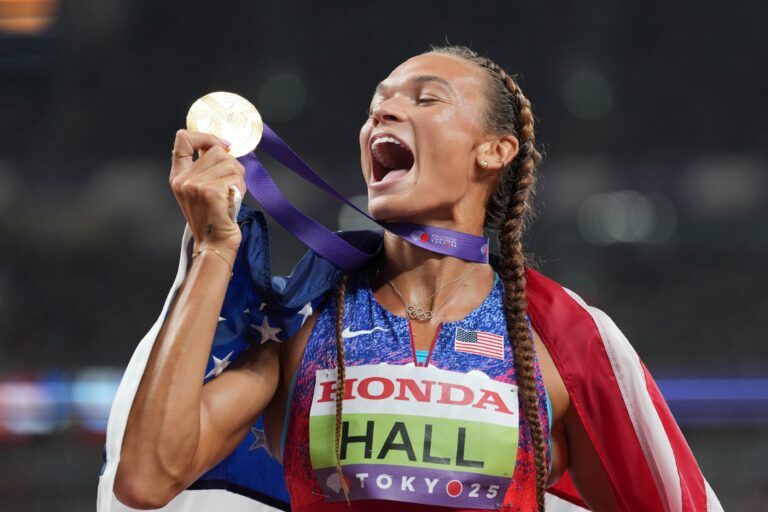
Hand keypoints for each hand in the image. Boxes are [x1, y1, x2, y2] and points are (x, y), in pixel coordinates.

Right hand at [169, 129, 246, 256]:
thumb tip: (224, 146)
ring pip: (229, 162)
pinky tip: (233, 200)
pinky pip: (235, 177)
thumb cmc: (214, 217)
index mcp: (178, 176)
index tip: (223, 145)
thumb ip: (206, 168)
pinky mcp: (209, 191)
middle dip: (232, 165)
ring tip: (232, 194)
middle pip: (216, 150)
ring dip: (239, 178)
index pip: (183, 139)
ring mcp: (195, 185)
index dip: (206, 136)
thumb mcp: (202, 190)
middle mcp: (183, 179)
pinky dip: (241, 187)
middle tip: (232, 184)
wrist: (215, 243)